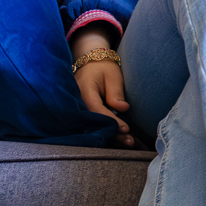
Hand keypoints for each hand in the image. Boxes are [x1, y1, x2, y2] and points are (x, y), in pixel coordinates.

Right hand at [72, 33, 132, 147]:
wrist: (90, 63)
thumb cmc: (103, 68)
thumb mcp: (113, 76)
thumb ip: (115, 93)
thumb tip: (123, 109)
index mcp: (83, 89)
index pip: (96, 109)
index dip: (110, 120)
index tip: (126, 129)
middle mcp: (76, 101)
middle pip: (92, 122)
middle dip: (111, 133)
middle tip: (129, 141)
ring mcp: (76, 107)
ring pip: (91, 125)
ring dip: (109, 135)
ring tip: (127, 142)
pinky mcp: (80, 111)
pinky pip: (90, 123)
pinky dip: (104, 130)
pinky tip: (118, 137)